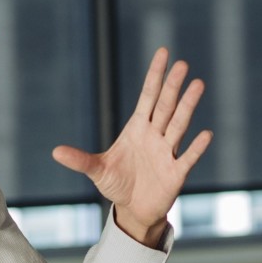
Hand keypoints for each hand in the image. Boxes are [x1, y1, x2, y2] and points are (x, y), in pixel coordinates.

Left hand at [52, 48, 210, 247]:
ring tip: (198, 85)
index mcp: (137, 129)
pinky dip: (196, 147)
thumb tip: (55, 151)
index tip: (164, 52)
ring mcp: (167, 153)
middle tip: (182, 65)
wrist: (134, 210)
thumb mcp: (97, 170)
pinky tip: (206, 134)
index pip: (148, 97)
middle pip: (165, 106)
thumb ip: (80, 160)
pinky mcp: (176, 173)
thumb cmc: (117, 183)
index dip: (155, 75)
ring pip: (179, 125)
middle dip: (172, 86)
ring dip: (188, 106)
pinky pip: (188, 157)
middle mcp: (155, 136)